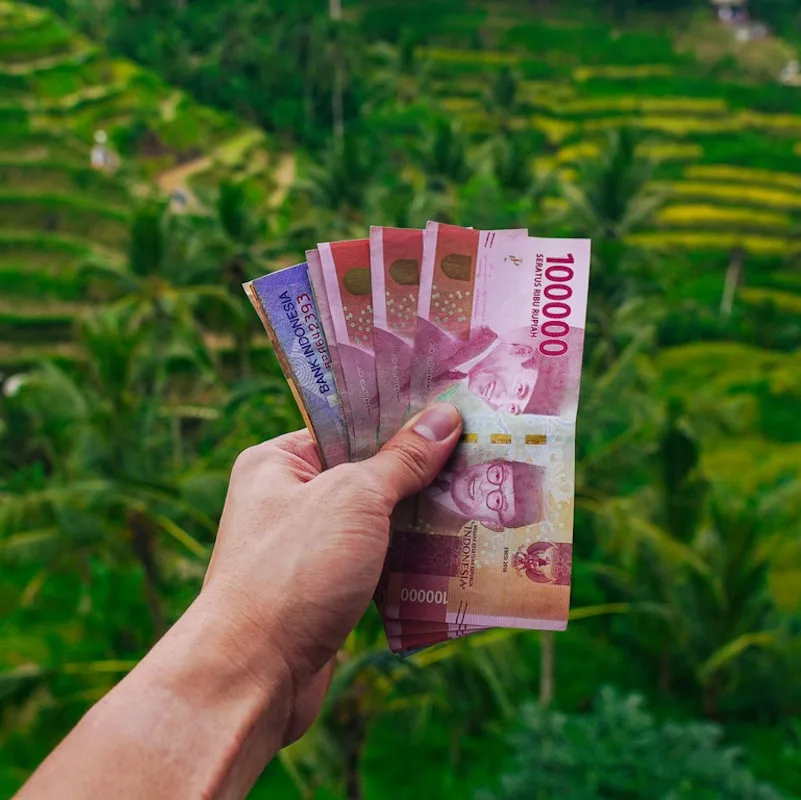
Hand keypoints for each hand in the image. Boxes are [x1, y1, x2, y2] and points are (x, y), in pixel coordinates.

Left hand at [199, 402, 461, 741]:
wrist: (252, 677)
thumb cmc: (295, 570)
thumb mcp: (354, 499)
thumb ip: (401, 459)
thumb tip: (444, 416)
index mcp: (277, 462)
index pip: (346, 425)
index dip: (399, 417)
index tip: (452, 409)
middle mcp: (288, 499)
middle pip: (366, 472)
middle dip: (419, 469)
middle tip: (479, 453)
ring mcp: (306, 547)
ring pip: (375, 520)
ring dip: (419, 516)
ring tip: (479, 497)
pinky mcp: (325, 589)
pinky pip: (375, 559)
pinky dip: (408, 556)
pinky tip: (453, 547)